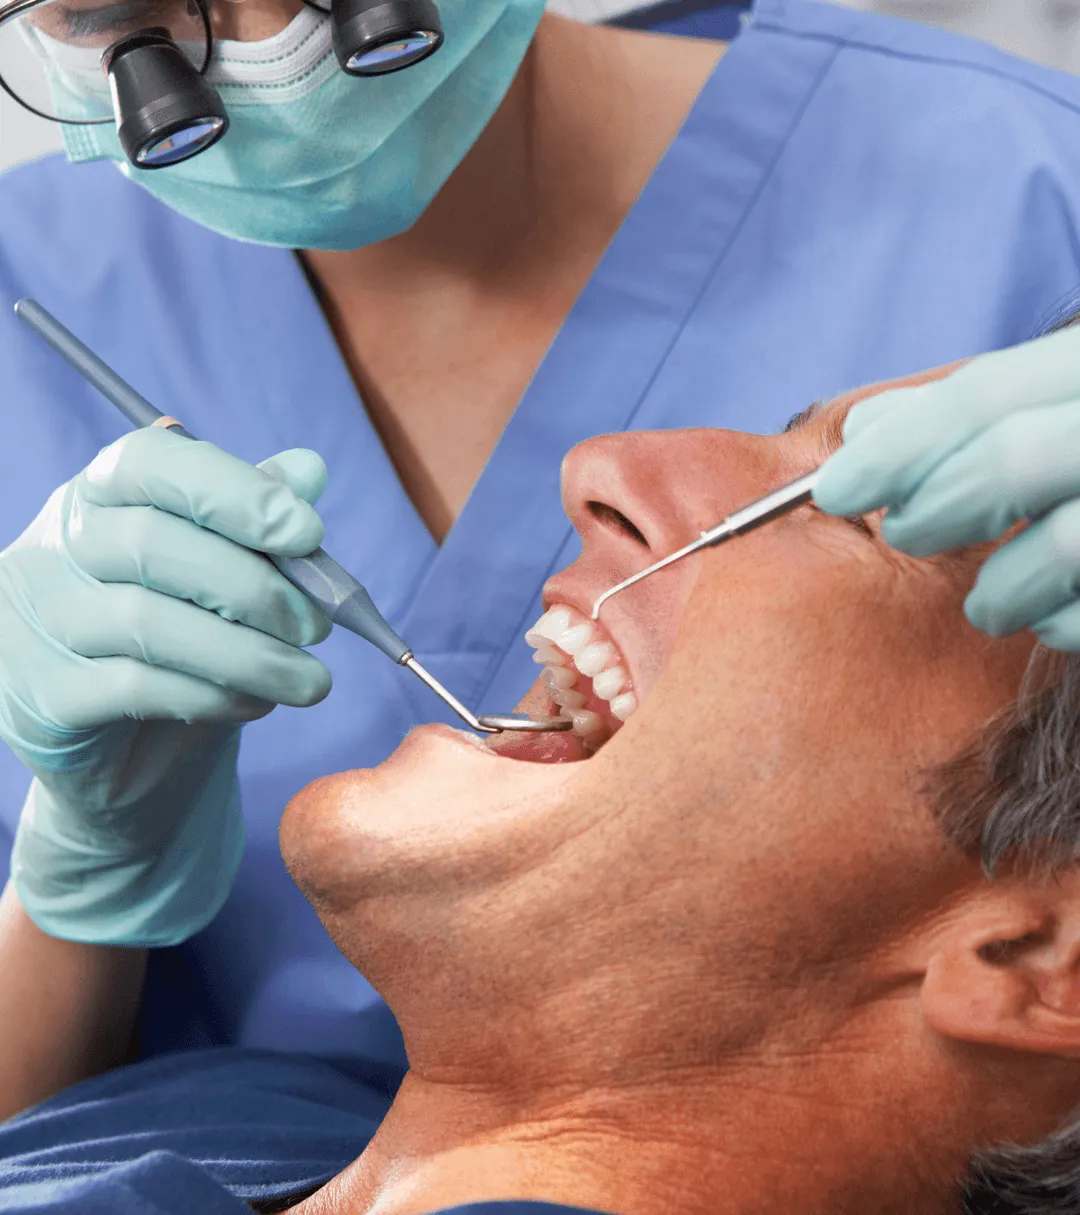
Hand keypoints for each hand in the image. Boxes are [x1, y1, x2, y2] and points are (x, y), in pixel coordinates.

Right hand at [0, 427, 332, 945]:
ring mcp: (36, 625)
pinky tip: (250, 706)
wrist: (135, 759)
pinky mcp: (41, 701)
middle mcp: (55, 548)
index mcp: (103, 497)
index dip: (233, 491)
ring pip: (153, 623)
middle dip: (260, 586)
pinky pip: (139, 690)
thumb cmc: (194, 647)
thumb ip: (262, 524)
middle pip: (160, 547)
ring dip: (250, 653)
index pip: (154, 461)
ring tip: (307, 679)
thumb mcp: (229, 582)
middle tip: (324, 621)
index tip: (304, 530)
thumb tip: (308, 470)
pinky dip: (212, 696)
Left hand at [813, 324, 1079, 649]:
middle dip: (935, 506)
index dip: (899, 446)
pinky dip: (1062, 626)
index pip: (989, 395)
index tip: (834, 488)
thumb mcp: (1068, 395)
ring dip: (1000, 590)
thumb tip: (867, 428)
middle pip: (1012, 460)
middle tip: (904, 533)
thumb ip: (983, 409)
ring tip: (988, 603)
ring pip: (1062, 546)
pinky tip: (1052, 622)